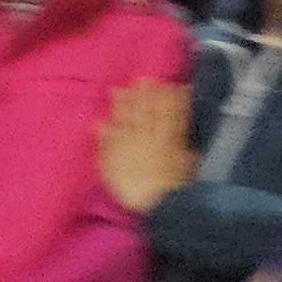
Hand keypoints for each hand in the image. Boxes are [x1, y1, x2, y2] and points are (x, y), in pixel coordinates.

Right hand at [97, 81, 194, 214]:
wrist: (160, 202)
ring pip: (164, 114)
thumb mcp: (109, 168)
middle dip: (143, 96)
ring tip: (164, 84)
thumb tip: (98, 122)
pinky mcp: (180, 147)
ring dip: (163, 98)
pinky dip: (182, 108)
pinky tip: (184, 99)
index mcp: (127, 141)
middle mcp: (147, 135)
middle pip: (145, 112)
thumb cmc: (130, 189)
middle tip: (143, 79)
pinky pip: (180, 122)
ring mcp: (166, 140)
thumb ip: (105, 144)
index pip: (124, 117)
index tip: (118, 88)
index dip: (122, 102)